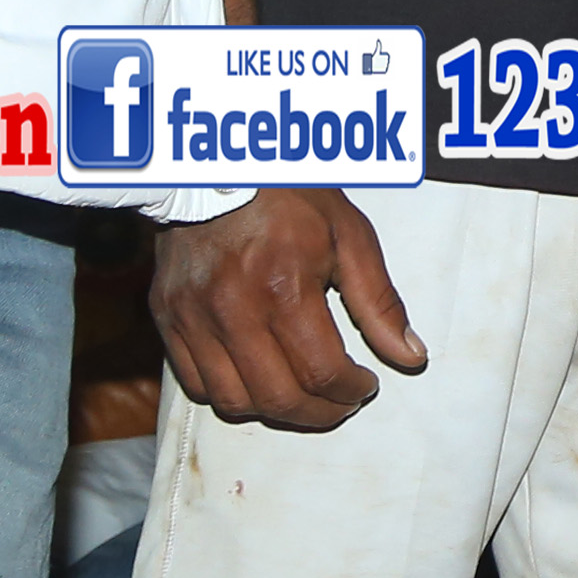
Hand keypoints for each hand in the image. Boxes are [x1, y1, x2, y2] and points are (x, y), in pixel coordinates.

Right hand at [150, 186, 425, 430]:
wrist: (213, 163)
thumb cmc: (288, 194)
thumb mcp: (348, 235)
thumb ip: (379, 302)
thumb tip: (409, 355)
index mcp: (284, 286)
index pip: (322, 372)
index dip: (352, 391)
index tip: (366, 384)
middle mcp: (233, 309)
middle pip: (278, 399)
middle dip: (320, 413)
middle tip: (340, 402)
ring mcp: (193, 316)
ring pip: (233, 401)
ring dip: (276, 410)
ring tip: (302, 392)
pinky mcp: (167, 317)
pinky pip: (196, 383)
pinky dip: (231, 393)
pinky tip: (259, 376)